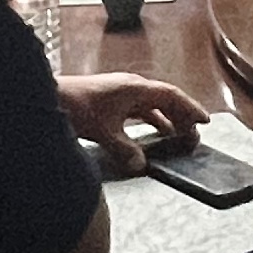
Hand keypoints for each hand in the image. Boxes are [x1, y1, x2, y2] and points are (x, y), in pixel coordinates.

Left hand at [57, 70, 203, 162]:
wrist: (48, 96)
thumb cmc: (75, 106)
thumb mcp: (103, 131)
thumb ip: (124, 150)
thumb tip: (142, 165)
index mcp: (135, 88)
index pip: (171, 95)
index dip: (190, 108)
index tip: (204, 122)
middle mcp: (131, 86)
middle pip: (165, 99)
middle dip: (182, 116)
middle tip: (193, 135)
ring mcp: (121, 92)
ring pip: (152, 105)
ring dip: (166, 118)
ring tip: (178, 135)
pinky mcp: (111, 100)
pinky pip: (139, 110)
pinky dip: (150, 121)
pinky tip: (152, 134)